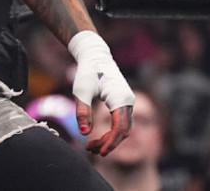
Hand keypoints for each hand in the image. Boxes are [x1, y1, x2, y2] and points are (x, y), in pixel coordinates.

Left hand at [68, 31, 135, 155]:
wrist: (95, 56)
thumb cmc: (87, 72)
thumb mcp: (81, 91)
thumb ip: (83, 111)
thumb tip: (84, 133)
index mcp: (120, 98)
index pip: (120, 128)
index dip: (111, 142)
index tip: (100, 153)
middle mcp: (128, 101)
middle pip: (123, 131)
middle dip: (108, 143)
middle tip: (90, 150)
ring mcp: (128, 102)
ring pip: (123, 128)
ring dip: (109, 139)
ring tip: (91, 147)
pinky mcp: (123, 103)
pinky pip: (121, 122)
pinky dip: (111, 132)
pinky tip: (97, 138)